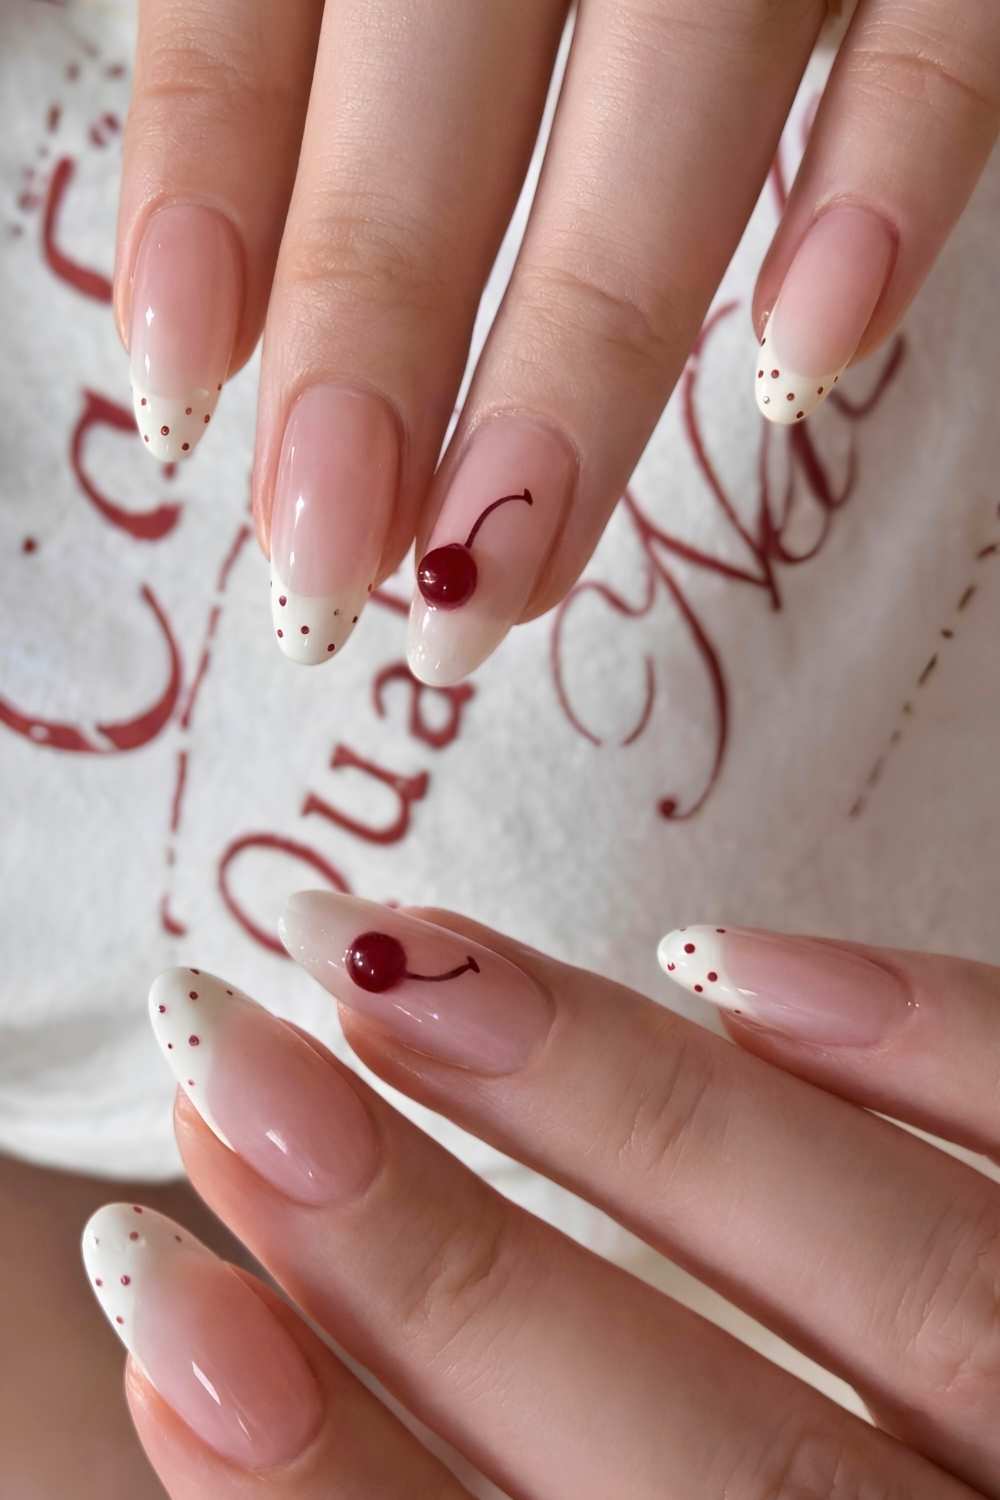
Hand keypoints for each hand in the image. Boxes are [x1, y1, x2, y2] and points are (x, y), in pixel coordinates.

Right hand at [86, 894, 999, 1496]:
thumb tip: (230, 1361)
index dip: (325, 1485)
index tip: (161, 1304)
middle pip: (714, 1468)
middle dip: (440, 1270)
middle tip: (233, 1071)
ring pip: (913, 1293)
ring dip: (629, 1115)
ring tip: (400, 968)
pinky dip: (932, 1046)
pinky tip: (732, 967)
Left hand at [116, 2, 998, 681]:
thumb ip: (295, 6)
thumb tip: (214, 286)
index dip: (210, 195)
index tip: (180, 400)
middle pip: (443, 82)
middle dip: (376, 344)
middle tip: (324, 581)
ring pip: (673, 93)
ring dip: (581, 357)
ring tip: (499, 568)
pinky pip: (948, 28)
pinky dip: (885, 180)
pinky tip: (806, 361)